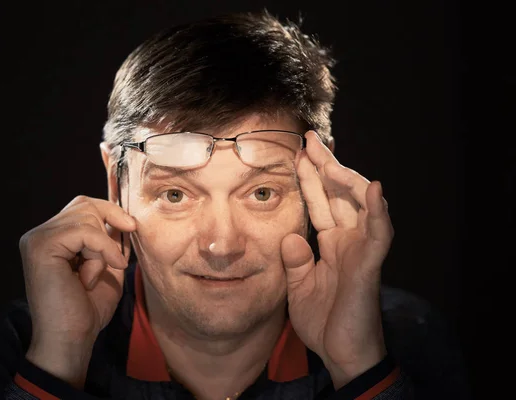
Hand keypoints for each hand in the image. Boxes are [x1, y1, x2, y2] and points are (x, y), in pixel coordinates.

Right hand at [19, 196, 135, 387]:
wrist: (71, 339)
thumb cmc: (87, 309)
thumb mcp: (106, 267)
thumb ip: (111, 242)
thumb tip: (124, 218)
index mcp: (52, 238)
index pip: (83, 205)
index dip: (110, 212)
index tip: (131, 227)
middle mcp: (39, 234)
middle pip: (85, 205)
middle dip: (107, 231)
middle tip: (112, 262)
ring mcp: (37, 239)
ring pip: (86, 218)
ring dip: (101, 248)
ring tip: (92, 276)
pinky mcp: (41, 247)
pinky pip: (84, 232)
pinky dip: (100, 252)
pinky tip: (92, 277)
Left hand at [282, 131, 393, 388]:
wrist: (341, 353)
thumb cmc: (324, 319)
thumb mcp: (299, 285)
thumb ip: (295, 259)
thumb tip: (291, 236)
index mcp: (332, 243)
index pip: (321, 202)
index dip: (310, 178)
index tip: (296, 153)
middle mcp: (348, 240)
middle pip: (339, 194)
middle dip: (324, 166)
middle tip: (309, 140)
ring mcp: (361, 250)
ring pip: (360, 204)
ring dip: (346, 178)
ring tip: (327, 156)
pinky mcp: (370, 265)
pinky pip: (379, 234)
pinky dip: (378, 212)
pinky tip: (373, 189)